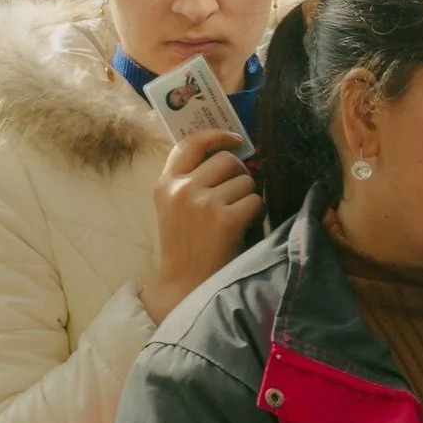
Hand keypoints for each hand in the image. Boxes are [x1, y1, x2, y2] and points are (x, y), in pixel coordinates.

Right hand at [139, 129, 261, 324]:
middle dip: (239, 175)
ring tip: (237, 217)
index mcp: (166, 184)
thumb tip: (231, 154)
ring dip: (248, 197)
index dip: (216, 136)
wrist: (185, 287)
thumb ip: (191, 180)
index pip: (190, 143)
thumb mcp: (174, 208)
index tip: (235, 140)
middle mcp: (182, 189)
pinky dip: (256, 213)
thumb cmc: (185, 247)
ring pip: (245, 181)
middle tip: (238, 195)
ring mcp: (203, 203)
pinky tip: (245, 228)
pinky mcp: (225, 219)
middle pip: (226, 161)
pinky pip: (255, 201)